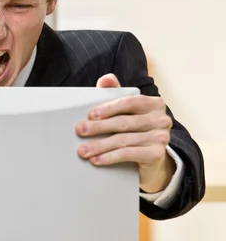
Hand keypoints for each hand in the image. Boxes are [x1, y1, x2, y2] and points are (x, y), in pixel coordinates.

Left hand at [75, 73, 174, 192]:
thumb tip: (106, 79)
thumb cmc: (135, 131)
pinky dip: (110, 157)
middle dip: (98, 127)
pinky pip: (128, 154)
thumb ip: (115, 94)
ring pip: (123, 140)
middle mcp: (161, 119)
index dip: (108, 108)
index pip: (128, 102)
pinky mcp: (157, 154)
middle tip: (80, 131)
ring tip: (83, 150)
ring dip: (100, 146)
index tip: (90, 115)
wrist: (151, 160)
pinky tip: (97, 159)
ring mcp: (161, 137)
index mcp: (154, 103)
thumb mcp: (125, 112)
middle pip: (123, 122)